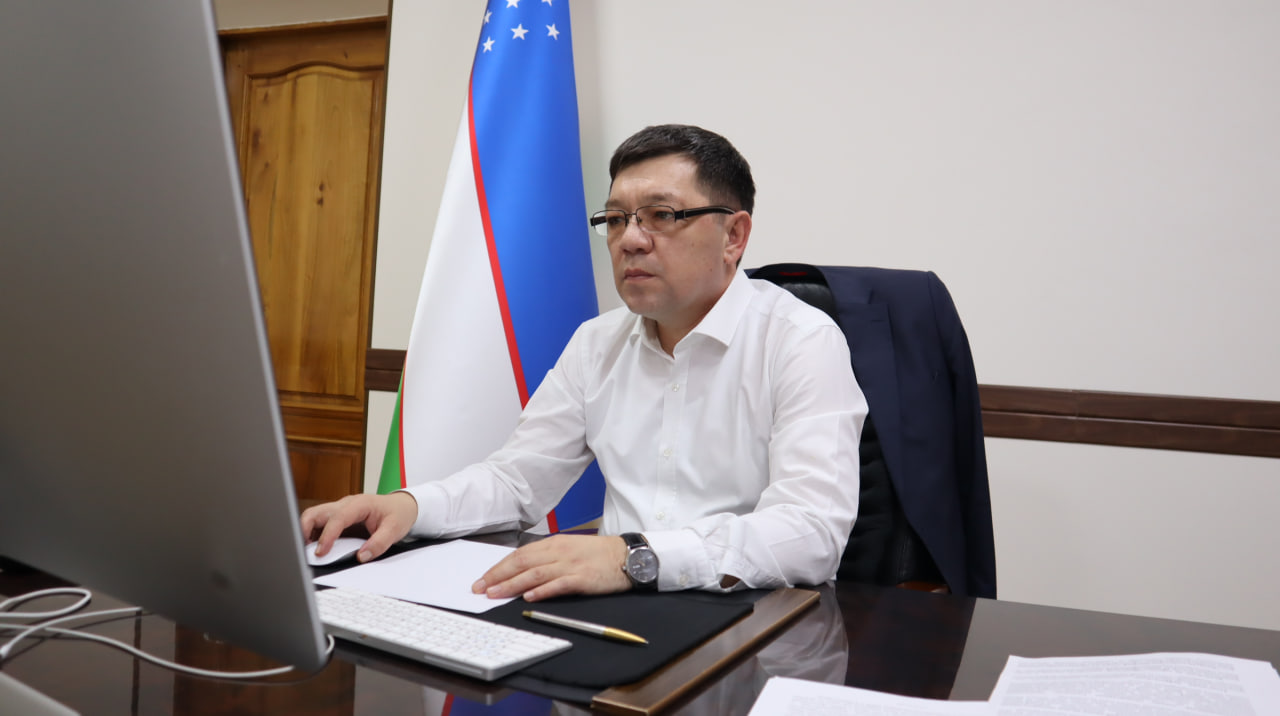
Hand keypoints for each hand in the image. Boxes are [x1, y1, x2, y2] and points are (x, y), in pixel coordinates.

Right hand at [300, 492, 417, 562]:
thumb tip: (362, 556)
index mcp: (358, 504)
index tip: (321, 552)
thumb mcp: (395, 530)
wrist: (402, 507)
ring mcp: (338, 511)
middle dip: (304, 530)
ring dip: (305, 533)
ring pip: (313, 517)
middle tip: (304, 551)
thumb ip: (380, 543)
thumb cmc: (398, 514)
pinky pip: (318, 525)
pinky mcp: (337, 519)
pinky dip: (312, 536)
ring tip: (306, 552)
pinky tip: (314, 549)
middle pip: (315, 513)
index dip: (326, 536)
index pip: (336, 518)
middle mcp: (345, 505)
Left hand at [473, 534, 631, 601]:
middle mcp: (559, 552)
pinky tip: (529, 597)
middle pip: (522, 563)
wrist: (627, 556)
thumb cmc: (598, 554)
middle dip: (498, 576)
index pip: (520, 554)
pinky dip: (542, 591)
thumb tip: (522, 571)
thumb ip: (548, 558)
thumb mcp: (570, 549)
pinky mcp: (582, 579)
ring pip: (535, 574)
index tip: (483, 578)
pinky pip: (558, 585)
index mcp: (554, 543)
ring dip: (512, 584)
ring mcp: (570, 565)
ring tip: (496, 594)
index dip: (498, 567)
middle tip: (480, 588)